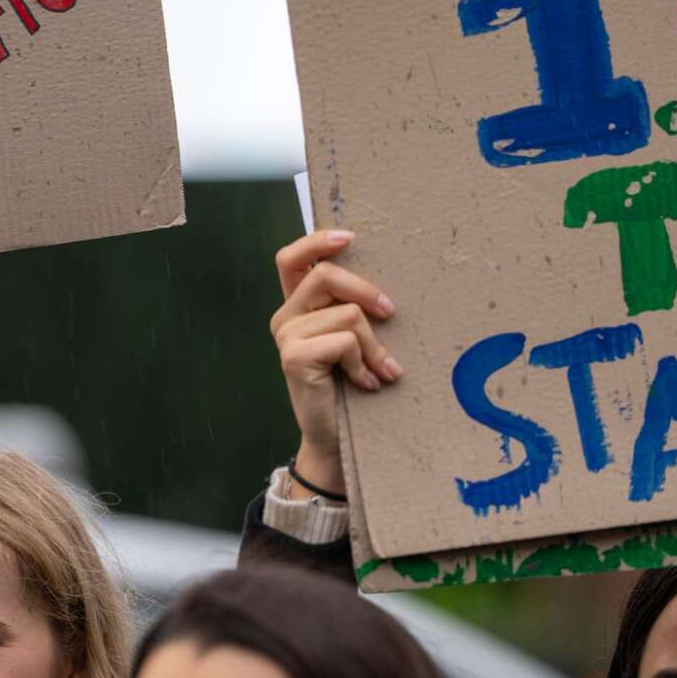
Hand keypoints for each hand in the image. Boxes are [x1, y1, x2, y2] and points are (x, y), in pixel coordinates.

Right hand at [269, 230, 401, 497]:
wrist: (336, 439)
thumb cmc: (350, 388)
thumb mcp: (351, 342)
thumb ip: (352, 310)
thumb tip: (384, 288)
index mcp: (297, 307)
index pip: (291, 258)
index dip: (316, 242)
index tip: (350, 238)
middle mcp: (285, 317)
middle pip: (327, 275)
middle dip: (367, 292)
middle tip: (391, 313)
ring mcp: (285, 336)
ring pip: (347, 313)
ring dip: (373, 345)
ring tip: (380, 370)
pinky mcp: (293, 357)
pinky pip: (344, 341)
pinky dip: (364, 363)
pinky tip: (365, 383)